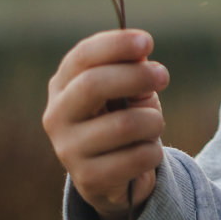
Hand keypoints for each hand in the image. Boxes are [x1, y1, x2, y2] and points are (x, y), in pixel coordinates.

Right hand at [43, 29, 168, 219]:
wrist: (117, 175)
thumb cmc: (123, 118)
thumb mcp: (129, 90)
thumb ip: (134, 70)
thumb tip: (141, 55)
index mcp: (63, 85)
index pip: (82, 56)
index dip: (115, 45)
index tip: (147, 41)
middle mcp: (57, 115)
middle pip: (93, 85)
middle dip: (136, 76)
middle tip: (163, 76)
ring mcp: (68, 149)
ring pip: (124, 125)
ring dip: (153, 121)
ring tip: (154, 125)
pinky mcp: (88, 179)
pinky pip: (137, 158)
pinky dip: (154, 152)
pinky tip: (148, 152)